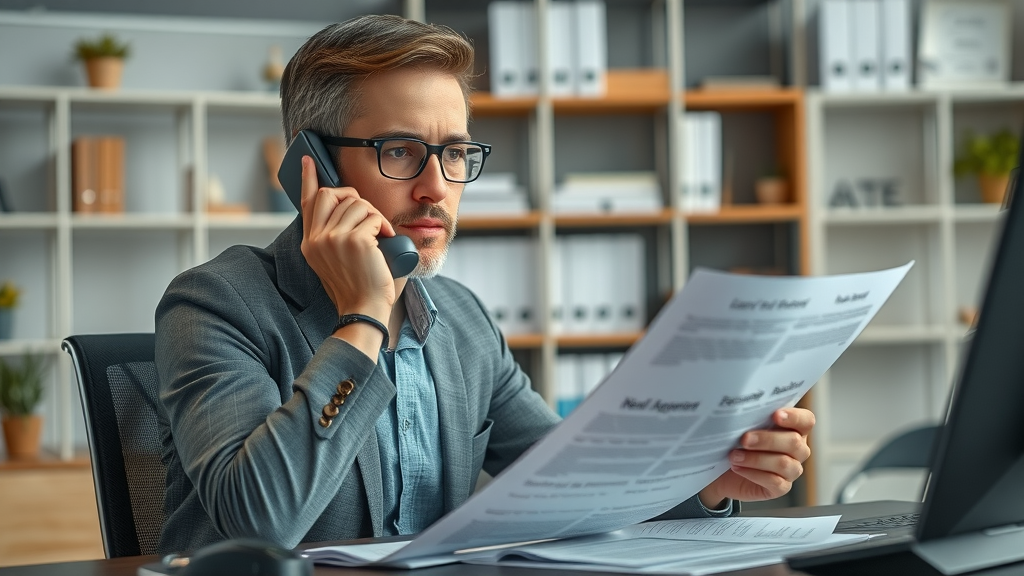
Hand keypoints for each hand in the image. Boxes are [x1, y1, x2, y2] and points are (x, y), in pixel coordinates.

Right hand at [298, 155, 395, 321]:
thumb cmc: (358, 287)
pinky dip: (383, 225)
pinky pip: (372, 217)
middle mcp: (317, 239)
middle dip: (354, 198)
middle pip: (333, 194)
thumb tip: (345, 209)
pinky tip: (386, 240)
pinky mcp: (354, 240)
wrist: (364, 310)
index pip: (307, 202)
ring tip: (381, 235)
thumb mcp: (335, 259)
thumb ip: (332, 236)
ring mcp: (333, 239)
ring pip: (357, 203)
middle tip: (369, 216)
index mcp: (310, 243)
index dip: (309, 178)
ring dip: (374, 215)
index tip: (309, 160)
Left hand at [697, 407, 814, 508]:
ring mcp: (792, 470)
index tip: (775, 415)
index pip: (806, 420)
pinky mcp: (781, 488)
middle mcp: (797, 449)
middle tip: (744, 439)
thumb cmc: (736, 443)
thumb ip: (752, 418)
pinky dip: (754, 474)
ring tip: (734, 455)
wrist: (722, 471)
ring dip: (756, 459)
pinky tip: (738, 468)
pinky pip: (775, 482)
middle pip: (794, 442)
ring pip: (784, 463)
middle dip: (767, 440)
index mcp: (793, 429)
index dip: (794, 417)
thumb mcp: (744, 427)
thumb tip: (745, 410)